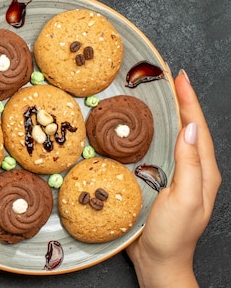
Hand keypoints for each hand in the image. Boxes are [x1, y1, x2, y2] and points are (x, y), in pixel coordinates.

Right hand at [127, 71, 220, 286]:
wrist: (158, 264)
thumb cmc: (172, 235)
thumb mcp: (185, 199)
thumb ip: (189, 165)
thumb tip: (188, 128)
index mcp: (203, 172)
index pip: (197, 128)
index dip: (189, 101)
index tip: (179, 77)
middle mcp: (192, 171)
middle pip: (187, 128)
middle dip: (180, 102)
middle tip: (165, 79)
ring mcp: (175, 177)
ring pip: (172, 138)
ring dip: (165, 116)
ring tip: (154, 97)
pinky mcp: (158, 183)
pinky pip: (157, 151)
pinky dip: (150, 134)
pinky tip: (138, 130)